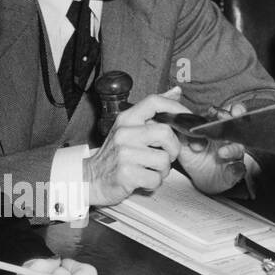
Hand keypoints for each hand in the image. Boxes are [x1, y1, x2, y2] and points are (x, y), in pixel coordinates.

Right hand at [82, 92, 185, 206]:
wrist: (89, 179)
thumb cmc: (114, 155)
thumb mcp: (128, 127)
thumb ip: (152, 110)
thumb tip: (176, 90)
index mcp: (126, 119)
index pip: (155, 102)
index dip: (176, 108)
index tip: (185, 120)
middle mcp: (124, 133)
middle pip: (166, 133)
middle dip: (174, 148)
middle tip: (166, 155)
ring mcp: (124, 153)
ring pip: (164, 160)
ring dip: (163, 170)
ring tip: (151, 170)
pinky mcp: (126, 174)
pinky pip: (156, 179)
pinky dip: (154, 183)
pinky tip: (144, 180)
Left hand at [176, 100, 247, 195]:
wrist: (201, 179)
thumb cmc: (195, 158)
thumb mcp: (184, 145)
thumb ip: (182, 135)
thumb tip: (181, 128)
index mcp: (216, 130)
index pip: (223, 115)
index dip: (222, 111)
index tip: (214, 112)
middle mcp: (227, 140)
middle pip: (235, 128)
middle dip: (233, 122)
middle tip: (225, 121)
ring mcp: (233, 155)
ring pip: (238, 148)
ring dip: (232, 149)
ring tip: (222, 153)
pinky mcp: (234, 171)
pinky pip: (239, 169)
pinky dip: (237, 169)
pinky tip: (233, 168)